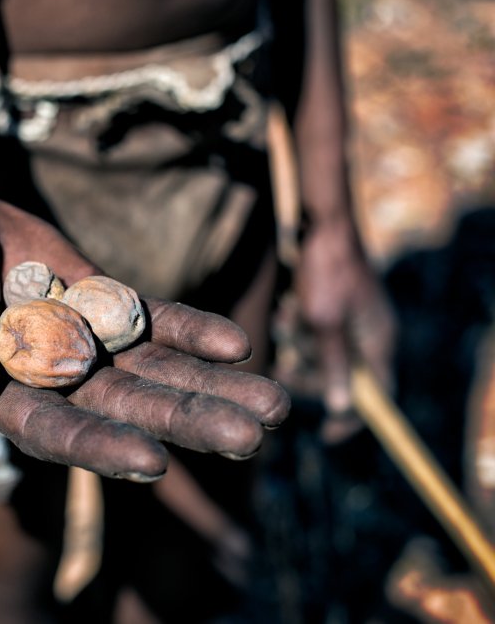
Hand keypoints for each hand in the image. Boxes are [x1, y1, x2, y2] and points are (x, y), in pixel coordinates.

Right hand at [0, 196, 289, 479]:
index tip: (153, 462)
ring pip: (154, 372)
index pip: (51, 428)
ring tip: (277, 405)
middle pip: (125, 408)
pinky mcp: (105, 306)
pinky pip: (154, 322)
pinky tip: (238, 344)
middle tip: (252, 436)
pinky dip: (192, 332)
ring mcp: (84, 343)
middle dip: (185, 421)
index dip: (98, 445)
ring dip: (211, 387)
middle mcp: (49, 378)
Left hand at [295, 217, 396, 441]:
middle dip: (309, 374)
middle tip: (283, 370)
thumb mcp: (326, 323)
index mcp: (378, 341)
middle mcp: (369, 335)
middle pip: (340, 377)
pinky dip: (296, 327)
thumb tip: (343, 408)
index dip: (354, 418)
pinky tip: (287, 308)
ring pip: (319, 355)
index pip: (376, 396)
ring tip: (288, 318)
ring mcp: (350, 321)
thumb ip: (335, 365)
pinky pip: (310, 333)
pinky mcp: (330, 309)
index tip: (327, 435)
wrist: (320, 226)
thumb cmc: (327, 272)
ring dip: (298, 344)